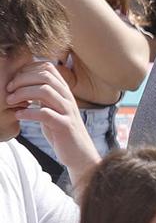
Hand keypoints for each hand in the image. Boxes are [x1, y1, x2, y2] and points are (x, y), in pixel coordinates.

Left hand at [7, 59, 99, 183]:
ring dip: (23, 93)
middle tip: (8, 90)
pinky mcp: (65, 126)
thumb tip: (25, 84)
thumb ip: (43, 96)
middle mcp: (68, 97)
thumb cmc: (62, 132)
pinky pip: (45, 114)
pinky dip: (28, 113)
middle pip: (44, 76)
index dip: (27, 69)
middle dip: (22, 80)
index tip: (14, 81)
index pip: (47, 68)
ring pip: (45, 91)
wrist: (80, 155)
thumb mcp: (52, 109)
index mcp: (64, 91)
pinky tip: (19, 116)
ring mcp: (67, 111)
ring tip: (10, 102)